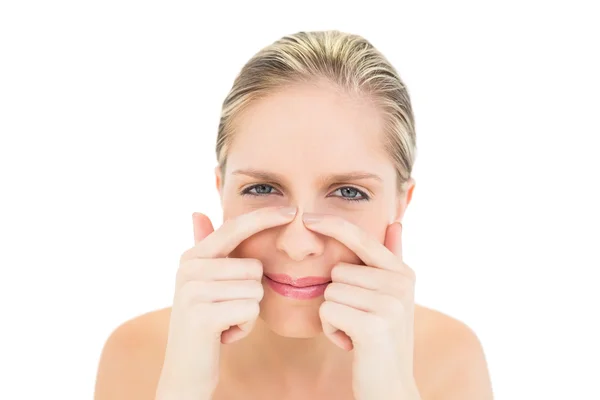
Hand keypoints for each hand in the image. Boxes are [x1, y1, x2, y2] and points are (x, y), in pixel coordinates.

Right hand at [155, 206, 296, 399]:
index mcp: (192, 256)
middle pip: (254, 267)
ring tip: (225, 321)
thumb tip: (198, 212)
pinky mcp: (202, 315)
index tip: (293, 210)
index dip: (265, 217)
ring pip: (255, 289)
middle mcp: (189, 268)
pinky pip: (250, 310)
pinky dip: (245, 326)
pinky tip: (224, 334)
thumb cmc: (205, 322)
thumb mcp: (204, 283)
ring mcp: (193, 291)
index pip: (235, 227)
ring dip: (248, 311)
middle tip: (227, 310)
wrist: (186, 370)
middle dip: (251, 293)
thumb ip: (206, 248)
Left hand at [303, 214, 420, 399]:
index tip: (308, 218)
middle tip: (359, 320)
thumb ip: (392, 259)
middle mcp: (399, 283)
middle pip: (338, 271)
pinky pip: (328, 311)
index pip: (361, 238)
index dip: (333, 225)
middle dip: (338, 297)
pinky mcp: (373, 324)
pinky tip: (351, 344)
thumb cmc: (384, 340)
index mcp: (402, 272)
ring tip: (356, 331)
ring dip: (334, 315)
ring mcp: (389, 303)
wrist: (391, 387)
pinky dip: (331, 330)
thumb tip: (396, 223)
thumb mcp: (393, 297)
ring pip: (330, 291)